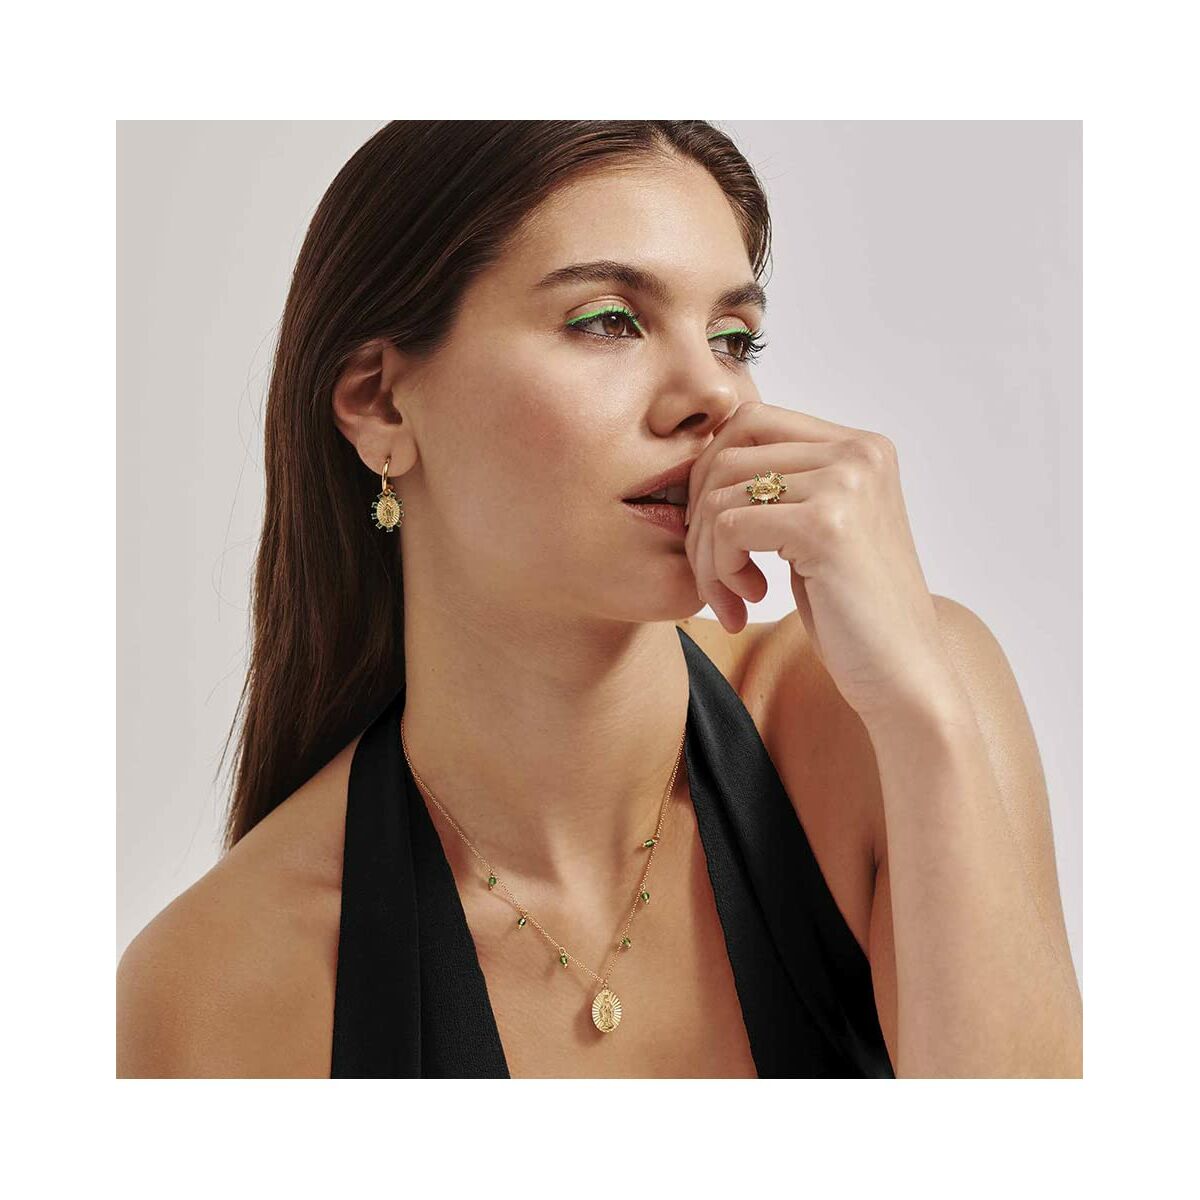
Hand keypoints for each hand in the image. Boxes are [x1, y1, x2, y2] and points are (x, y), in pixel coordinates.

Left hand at [683, 399, 961, 724]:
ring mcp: (845, 484)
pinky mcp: (826, 525)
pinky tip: (747, 604)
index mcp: (861, 447)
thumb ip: (781, 486)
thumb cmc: (853, 614)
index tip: (716, 537)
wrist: (903, 676)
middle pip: (727, 452)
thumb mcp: (816, 532)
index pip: (750, 422)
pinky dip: (718, 572)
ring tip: (733, 598)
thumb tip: (705, 458)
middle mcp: (859, 452)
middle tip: (715, 574)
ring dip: (707, 556)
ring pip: (719, 495)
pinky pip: (728, 529)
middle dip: (700, 518)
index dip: (710, 476)